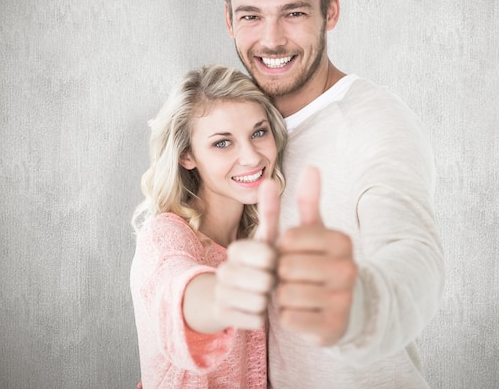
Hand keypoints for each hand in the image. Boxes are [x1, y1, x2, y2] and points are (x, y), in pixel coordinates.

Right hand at [212, 178, 279, 329]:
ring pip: (259, 301)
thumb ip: (270, 210)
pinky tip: (257, 309)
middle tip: (272, 279)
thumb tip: (269, 179)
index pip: (268, 254)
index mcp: (238, 248)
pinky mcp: (222, 314)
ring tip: (265, 294)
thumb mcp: (267, 237)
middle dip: (274, 282)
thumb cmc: (261, 263)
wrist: (235, 296)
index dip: (278, 261)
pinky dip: (261, 316)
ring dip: (269, 300)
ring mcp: (221, 291)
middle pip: (265, 280)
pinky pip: (254, 319)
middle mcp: (225, 268)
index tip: (275, 260)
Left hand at [276, 167, 357, 345]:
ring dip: (283, 295)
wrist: (347, 306)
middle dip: (281, 273)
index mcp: (341, 241)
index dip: (282, 249)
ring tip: (297, 293)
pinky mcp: (334, 327)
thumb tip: (311, 166)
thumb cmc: (321, 262)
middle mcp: (347, 268)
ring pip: (286, 294)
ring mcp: (344, 299)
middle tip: (292, 277)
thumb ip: (310, 200)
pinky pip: (290, 319)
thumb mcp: (316, 232)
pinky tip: (302, 312)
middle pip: (286, 267)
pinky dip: (288, 316)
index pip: (288, 238)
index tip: (294, 254)